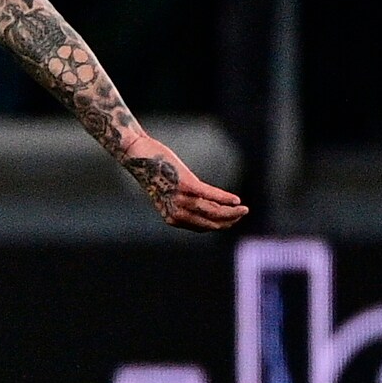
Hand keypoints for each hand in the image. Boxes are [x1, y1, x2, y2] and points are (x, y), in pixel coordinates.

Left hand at [121, 135, 248, 231]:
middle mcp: (175, 211)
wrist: (137, 155)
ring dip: (231, 212)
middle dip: (229, 221)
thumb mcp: (169, 192)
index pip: (202, 227)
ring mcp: (180, 198)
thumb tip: (207, 205)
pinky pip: (209, 195)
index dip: (220, 225)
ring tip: (244, 209)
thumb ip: (184, 202)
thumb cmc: (154, 172)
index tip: (233, 220)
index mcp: (171, 217)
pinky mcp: (184, 184)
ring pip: (212, 211)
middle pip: (209, 222)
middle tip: (243, 214)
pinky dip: (225, 198)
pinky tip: (236, 200)